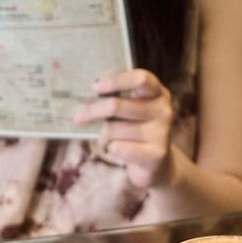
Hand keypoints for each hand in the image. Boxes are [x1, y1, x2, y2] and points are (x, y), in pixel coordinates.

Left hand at [73, 67, 174, 191]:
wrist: (156, 162)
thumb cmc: (135, 129)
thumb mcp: (131, 109)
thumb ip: (116, 98)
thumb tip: (84, 97)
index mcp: (157, 93)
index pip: (140, 79)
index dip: (116, 81)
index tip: (95, 87)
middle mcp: (163, 110)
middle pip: (116, 106)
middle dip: (92, 112)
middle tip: (78, 117)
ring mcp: (161, 133)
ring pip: (113, 129)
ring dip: (102, 136)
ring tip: (106, 140)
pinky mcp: (155, 154)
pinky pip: (117, 147)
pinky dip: (110, 148)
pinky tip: (116, 150)